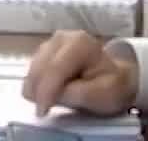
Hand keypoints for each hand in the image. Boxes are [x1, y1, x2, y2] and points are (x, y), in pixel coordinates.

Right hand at [23, 31, 138, 115]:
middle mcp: (62, 38)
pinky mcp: (44, 52)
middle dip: (40, 91)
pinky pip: (32, 71)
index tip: (42, 111)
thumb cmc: (112, 86)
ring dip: (38, 88)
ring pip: (33, 69)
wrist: (115, 78)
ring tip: (53, 100)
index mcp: (79, 43)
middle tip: (46, 110)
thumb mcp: (103, 94)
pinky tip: (49, 93)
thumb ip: (78, 93)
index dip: (46, 90)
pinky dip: (36, 85)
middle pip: (40, 67)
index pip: (55, 68)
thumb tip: (55, 94)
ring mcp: (51, 43)